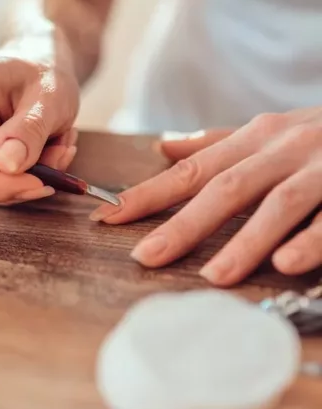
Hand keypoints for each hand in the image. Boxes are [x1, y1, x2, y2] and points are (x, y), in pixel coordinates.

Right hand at [0, 40, 79, 204]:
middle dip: (15, 182)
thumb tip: (8, 166)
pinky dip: (22, 174)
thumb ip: (29, 130)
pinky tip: (47, 150)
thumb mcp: (51, 97)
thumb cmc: (44, 72)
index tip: (39, 183)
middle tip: (57, 166)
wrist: (40, 62)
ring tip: (60, 147)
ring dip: (26, 177)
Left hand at [90, 109, 321, 285]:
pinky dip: (311, 239)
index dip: (148, 195)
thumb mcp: (267, 131)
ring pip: (277, 204)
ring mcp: (320, 167)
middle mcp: (281, 149)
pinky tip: (286, 264)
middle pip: (224, 188)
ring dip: (245, 241)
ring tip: (213, 277)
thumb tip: (164, 147)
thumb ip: (216, 142)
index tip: (108, 217)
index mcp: (253, 139)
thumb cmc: (318, 133)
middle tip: (146, 256)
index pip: (190, 171)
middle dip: (183, 224)